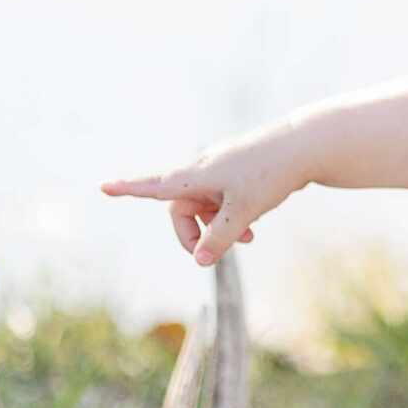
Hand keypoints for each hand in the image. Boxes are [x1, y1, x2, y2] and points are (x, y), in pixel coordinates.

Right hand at [101, 133, 298, 265]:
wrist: (304, 146)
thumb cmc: (270, 173)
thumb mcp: (243, 210)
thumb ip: (219, 238)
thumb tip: (198, 261)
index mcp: (196, 174)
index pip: (155, 185)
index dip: (128, 189)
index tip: (104, 187)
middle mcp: (203, 169)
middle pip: (182, 209)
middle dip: (195, 233)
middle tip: (217, 253)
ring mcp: (220, 169)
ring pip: (206, 206)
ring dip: (219, 227)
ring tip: (248, 237)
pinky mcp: (236, 172)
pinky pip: (222, 199)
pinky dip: (231, 216)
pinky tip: (253, 225)